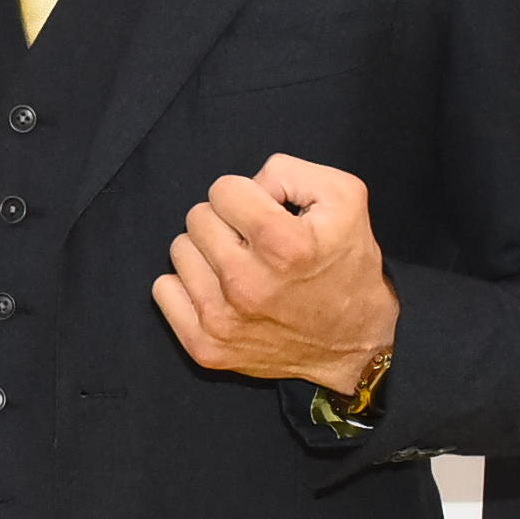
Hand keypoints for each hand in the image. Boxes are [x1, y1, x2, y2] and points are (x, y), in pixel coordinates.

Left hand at [153, 153, 396, 391]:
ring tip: (241, 266)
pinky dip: (187, 286)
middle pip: (197, 217)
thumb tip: (247, 185)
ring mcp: (223, 321)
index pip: (223, 189)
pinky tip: (221, 291)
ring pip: (179, 251)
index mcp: (283, 246)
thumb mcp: (343, 199)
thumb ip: (289, 171)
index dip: (248, 196)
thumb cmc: (348, 266)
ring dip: (207, 252)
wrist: (356, 345)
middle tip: (254, 243)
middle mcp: (247, 285)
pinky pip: (164, 290)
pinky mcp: (206, 347)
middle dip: (225, 222)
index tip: (267, 216)